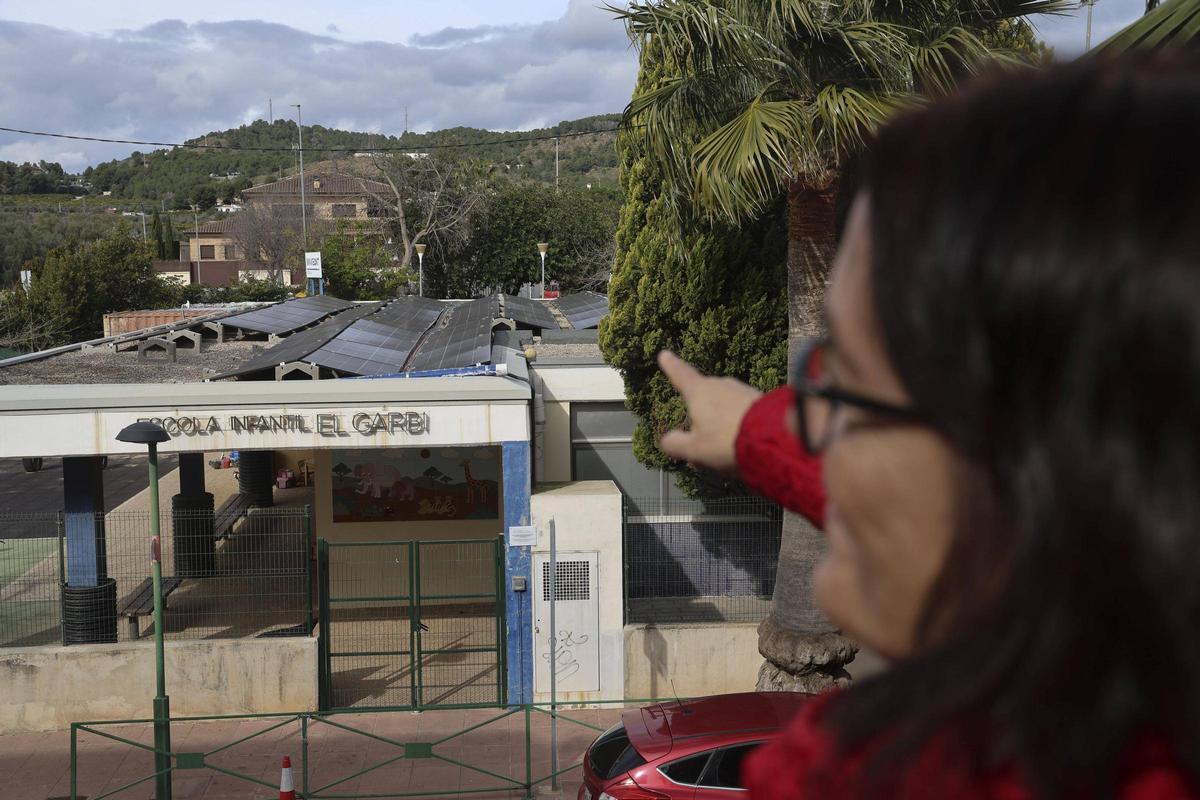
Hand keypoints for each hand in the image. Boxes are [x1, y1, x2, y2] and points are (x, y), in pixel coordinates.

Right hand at [658, 350, 762, 474]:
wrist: (774, 438)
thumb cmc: (728, 441)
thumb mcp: (695, 449)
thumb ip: (676, 444)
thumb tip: (667, 440)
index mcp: (700, 392)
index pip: (681, 376)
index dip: (671, 366)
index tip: (665, 355)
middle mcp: (721, 385)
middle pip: (704, 399)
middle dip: (701, 418)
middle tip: (703, 448)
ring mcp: (742, 390)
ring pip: (724, 407)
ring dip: (721, 424)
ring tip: (727, 452)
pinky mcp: (760, 399)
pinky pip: (742, 412)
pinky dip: (739, 425)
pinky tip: (744, 445)